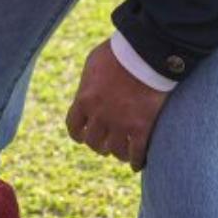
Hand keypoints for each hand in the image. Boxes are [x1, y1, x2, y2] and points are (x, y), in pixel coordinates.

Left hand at [65, 39, 169, 170]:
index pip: (74, 127)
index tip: (83, 137)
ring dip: (117, 153)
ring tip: (122, 153)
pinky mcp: (142, 128)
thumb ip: (89, 83)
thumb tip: (88, 91)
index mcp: (84, 99)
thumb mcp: (93, 64)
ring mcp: (121, 124)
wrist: (144, 54)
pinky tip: (138, 164)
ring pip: (115, 151)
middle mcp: (99, 115)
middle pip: (93, 142)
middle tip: (105, 145)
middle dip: (98, 145)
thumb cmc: (118, 53)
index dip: (78, 135)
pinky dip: (137, 162)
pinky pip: (137, 154)